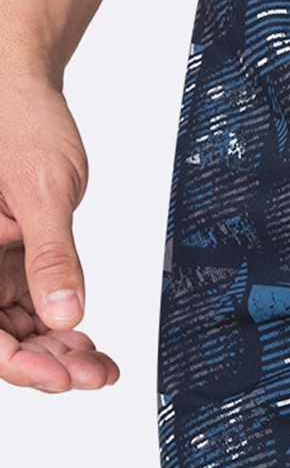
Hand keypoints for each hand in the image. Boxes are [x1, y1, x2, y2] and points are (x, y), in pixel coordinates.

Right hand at [0, 76, 117, 391]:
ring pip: (15, 328)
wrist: (21, 90)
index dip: (17, 364)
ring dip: (55, 351)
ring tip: (100, 367)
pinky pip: (29, 305)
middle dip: (45, 364)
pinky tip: (90, 343)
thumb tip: (65, 315)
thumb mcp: (42, 190)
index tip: (61, 377)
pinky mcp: (10, 257)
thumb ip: (51, 256)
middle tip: (95, 375)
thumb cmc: (20, 123)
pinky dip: (58, 326)